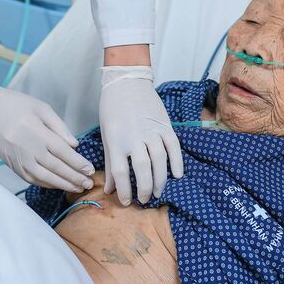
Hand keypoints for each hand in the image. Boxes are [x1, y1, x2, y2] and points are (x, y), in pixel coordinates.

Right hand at [0, 81, 94, 191]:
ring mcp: (20, 160)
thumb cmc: (18, 105)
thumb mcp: (42, 108)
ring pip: (45, 178)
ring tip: (78, 188)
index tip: (90, 170)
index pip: (63, 152)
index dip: (78, 163)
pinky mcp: (13, 166)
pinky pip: (33, 179)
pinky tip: (58, 185)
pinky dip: (47, 184)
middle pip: (56, 168)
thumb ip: (59, 127)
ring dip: (63, 185)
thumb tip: (75, 145)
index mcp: (38, 133)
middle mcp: (29, 149)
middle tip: (89, 184)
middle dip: (75, 178)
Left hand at [99, 66, 184, 204]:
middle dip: (145, 189)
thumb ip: (109, 163)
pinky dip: (177, 162)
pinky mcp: (165, 125)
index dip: (124, 191)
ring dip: (160, 180)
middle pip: (143, 170)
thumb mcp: (106, 136)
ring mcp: (152, 130)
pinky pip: (174, 147)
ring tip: (158, 192)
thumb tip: (109, 189)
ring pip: (160, 161)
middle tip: (144, 200)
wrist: (127, 82)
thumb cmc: (112, 109)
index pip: (121, 172)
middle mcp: (134, 137)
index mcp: (116, 140)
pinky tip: (177, 175)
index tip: (126, 202)